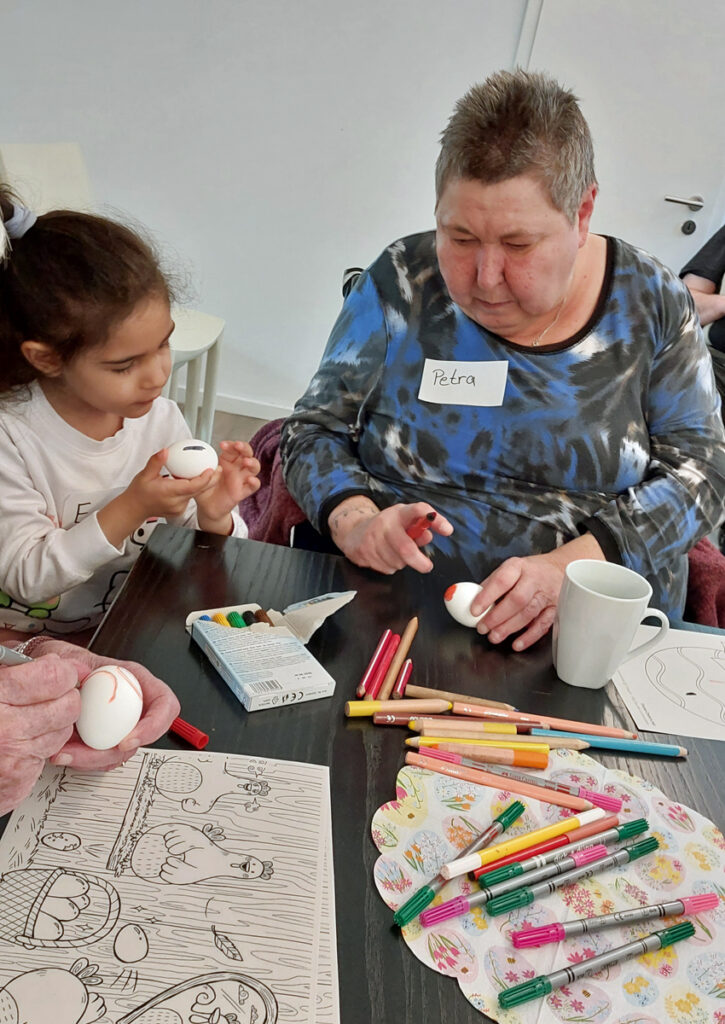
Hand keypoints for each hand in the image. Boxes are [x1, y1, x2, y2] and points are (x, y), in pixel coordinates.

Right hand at [0, 653, 79, 814]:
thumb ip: (16, 665)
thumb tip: (58, 663)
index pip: (52, 677)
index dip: (62, 669)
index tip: (59, 668)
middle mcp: (5, 727)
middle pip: (67, 704)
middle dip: (66, 694)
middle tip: (53, 690)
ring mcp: (14, 754)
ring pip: (64, 728)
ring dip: (57, 719)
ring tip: (35, 712)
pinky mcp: (19, 776)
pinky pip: (52, 751)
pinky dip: (46, 741)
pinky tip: (28, 734)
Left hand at [34, 640, 180, 771]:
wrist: (52, 676)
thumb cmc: (69, 664)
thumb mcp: (75, 658)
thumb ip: (79, 666)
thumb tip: (77, 676)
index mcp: (136, 681)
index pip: (164, 705)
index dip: (154, 726)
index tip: (127, 740)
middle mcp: (133, 706)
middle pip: (141, 738)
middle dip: (113, 752)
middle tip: (87, 754)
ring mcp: (119, 725)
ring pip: (119, 753)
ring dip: (92, 759)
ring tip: (65, 753)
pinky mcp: (103, 740)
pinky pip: (101, 759)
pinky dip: (82, 760)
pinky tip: (62, 753)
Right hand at [99, 449, 218, 547]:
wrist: (134, 508)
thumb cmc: (139, 492)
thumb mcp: (144, 474)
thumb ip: (156, 462)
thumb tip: (165, 451)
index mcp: (169, 492)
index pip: (192, 486)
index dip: (204, 478)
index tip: (211, 469)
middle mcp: (176, 502)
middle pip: (198, 490)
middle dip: (210, 480)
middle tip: (218, 468)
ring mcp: (178, 509)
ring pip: (195, 494)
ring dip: (202, 484)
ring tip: (209, 471)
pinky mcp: (179, 511)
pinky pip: (189, 498)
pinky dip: (193, 489)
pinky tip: (195, 480)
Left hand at [194, 441, 260, 532]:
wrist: (207, 506)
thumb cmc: (205, 488)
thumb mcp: (199, 476)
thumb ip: (200, 470)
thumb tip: (197, 464)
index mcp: (226, 461)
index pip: (233, 448)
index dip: (230, 445)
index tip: (222, 445)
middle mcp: (236, 468)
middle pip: (247, 453)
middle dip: (244, 448)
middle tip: (238, 446)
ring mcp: (241, 479)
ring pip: (254, 467)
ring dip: (252, 462)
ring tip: (246, 462)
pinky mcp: (243, 491)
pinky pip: (253, 486)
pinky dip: (254, 482)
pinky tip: (250, 480)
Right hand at [329, 497, 452, 574]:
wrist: (353, 531)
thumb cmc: (387, 528)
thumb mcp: (404, 523)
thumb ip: (418, 529)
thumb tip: (428, 536)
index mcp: (400, 513)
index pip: (419, 510)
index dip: (436, 520)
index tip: (448, 531)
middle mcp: (385, 522)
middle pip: (406, 547)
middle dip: (418, 561)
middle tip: (427, 566)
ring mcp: (372, 537)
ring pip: (396, 561)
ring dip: (401, 563)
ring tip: (395, 554)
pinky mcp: (363, 551)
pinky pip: (385, 567)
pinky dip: (389, 567)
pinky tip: (384, 557)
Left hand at [470, 535, 604, 650]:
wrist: (561, 568)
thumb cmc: (530, 571)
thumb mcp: (511, 568)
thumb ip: (492, 584)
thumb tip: (472, 600)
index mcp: (518, 567)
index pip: (501, 581)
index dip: (486, 597)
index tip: (474, 610)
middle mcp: (534, 579)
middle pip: (516, 599)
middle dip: (497, 617)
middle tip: (483, 628)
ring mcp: (547, 594)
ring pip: (529, 613)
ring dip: (510, 628)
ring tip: (495, 637)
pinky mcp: (556, 608)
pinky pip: (543, 625)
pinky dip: (529, 636)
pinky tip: (517, 644)